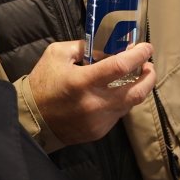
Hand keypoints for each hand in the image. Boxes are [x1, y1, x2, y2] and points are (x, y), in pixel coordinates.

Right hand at [27, 41, 154, 144]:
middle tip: (148, 66)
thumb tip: (107, 47)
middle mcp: (95, 104)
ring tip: (135, 77)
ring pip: (130, 104)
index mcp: (82, 82)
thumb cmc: (42, 83)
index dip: (138, 55)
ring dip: (137, 89)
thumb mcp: (57, 54)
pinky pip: (118, 114)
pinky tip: (116, 93)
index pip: (121, 67)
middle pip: (137, 92)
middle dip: (149, 76)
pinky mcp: (98, 132)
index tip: (146, 48)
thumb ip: (83, 47)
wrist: (30, 120)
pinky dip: (121, 101)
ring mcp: (98, 121)